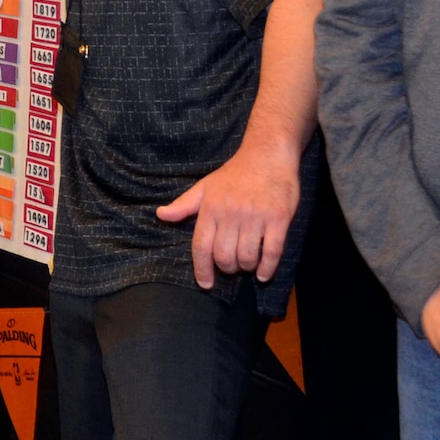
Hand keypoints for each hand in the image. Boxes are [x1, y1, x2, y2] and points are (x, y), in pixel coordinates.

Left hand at [155, 140, 299, 288]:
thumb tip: (160, 215)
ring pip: (247, 257)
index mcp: (211, 208)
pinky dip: (267, 268)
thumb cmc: (234, 174)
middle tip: (232, 266)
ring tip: (248, 264)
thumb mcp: (205, 186)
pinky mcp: (278, 219)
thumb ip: (184, 205)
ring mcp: (256, 217)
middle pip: (224, 256)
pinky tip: (264, 274)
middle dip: (227, 268)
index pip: (201, 246)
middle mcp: (231, 214)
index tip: (205, 283)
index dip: (202, 269)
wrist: (267, 155)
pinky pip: (272, 252)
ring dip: (247, 267)